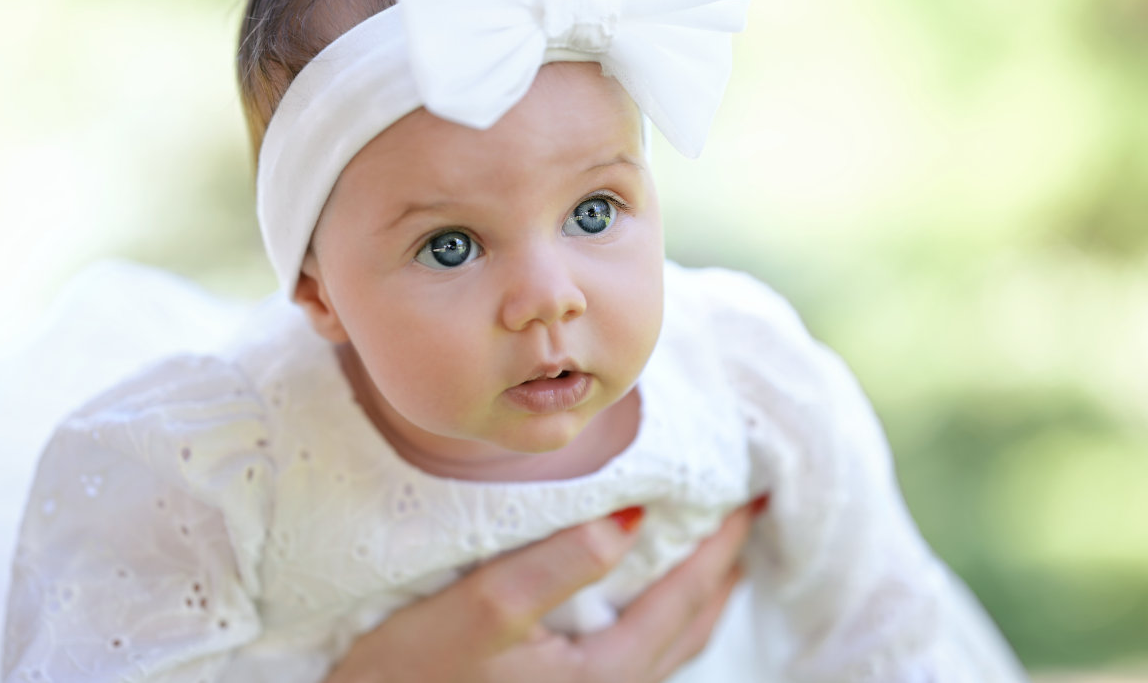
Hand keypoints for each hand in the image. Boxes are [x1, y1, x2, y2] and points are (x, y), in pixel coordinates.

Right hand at [324, 500, 759, 682]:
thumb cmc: (413, 671)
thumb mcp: (488, 605)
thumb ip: (564, 560)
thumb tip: (635, 515)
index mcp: (603, 673)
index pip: (683, 597)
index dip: (721, 545)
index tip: (750, 499)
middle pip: (690, 628)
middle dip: (722, 572)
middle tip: (745, 521)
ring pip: (670, 649)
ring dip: (698, 599)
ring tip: (713, 560)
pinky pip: (642, 658)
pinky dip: (664, 621)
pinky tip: (649, 605)